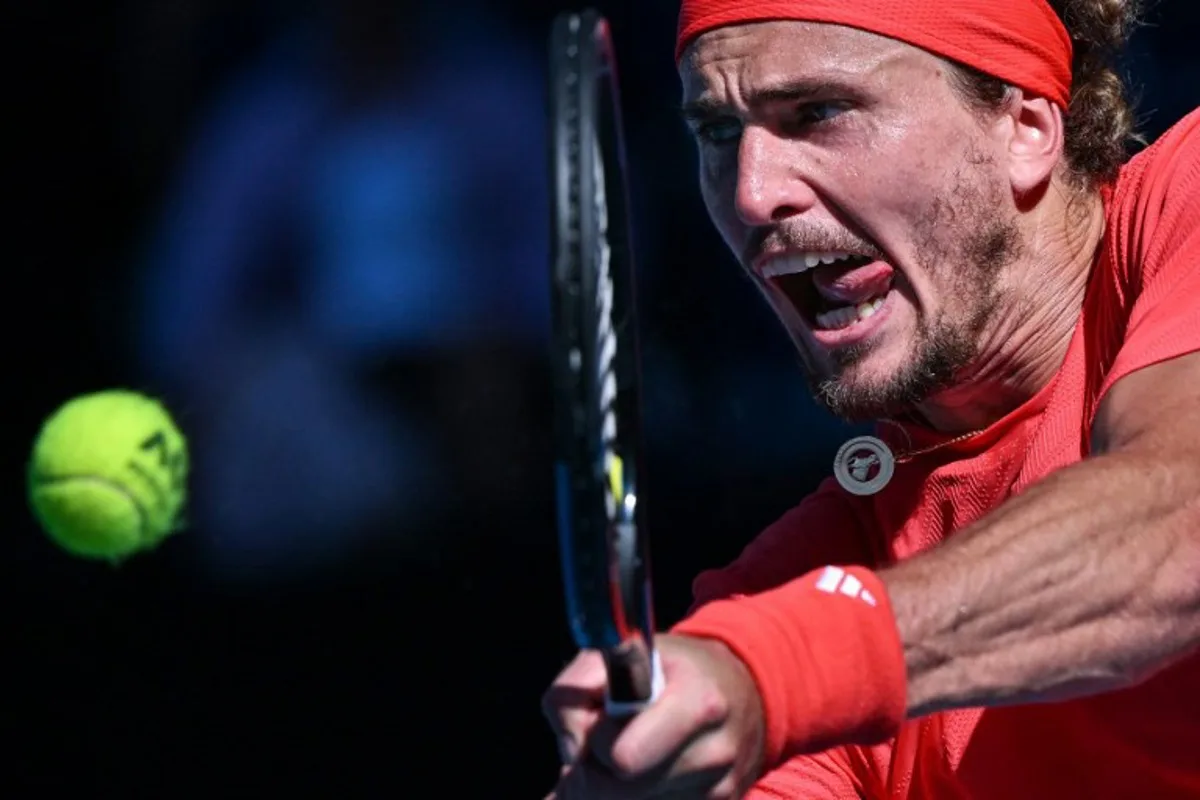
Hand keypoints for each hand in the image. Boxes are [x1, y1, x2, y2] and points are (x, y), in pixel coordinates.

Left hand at [542, 634, 765, 798]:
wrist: (740, 690)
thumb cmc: (669, 671)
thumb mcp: (617, 658)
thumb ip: (573, 695)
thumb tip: (571, 752)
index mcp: (698, 703)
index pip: (624, 757)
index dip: (598, 741)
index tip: (605, 721)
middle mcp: (717, 752)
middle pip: (622, 793)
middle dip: (599, 773)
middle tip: (605, 747)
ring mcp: (722, 789)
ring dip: (617, 791)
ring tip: (629, 757)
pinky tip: (644, 777)